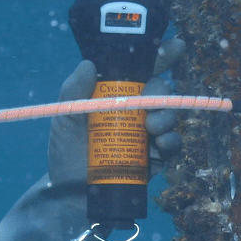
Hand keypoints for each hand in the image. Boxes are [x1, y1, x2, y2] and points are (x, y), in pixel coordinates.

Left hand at [47, 37, 185, 189]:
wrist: (70, 194)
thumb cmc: (66, 151)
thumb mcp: (64, 118)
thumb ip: (73, 91)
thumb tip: (88, 64)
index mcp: (115, 93)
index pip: (140, 68)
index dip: (161, 55)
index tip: (176, 46)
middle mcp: (135, 109)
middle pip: (159, 89)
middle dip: (161, 89)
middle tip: (150, 99)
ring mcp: (146, 133)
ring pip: (169, 115)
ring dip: (167, 116)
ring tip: (153, 126)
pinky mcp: (154, 157)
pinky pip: (172, 145)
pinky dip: (172, 141)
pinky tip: (161, 143)